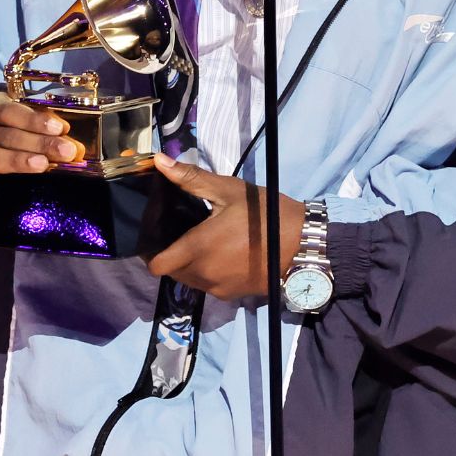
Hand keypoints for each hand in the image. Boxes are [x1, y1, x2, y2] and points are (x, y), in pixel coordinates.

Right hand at [0, 91, 82, 199]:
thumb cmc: (9, 122)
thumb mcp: (21, 113)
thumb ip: (43, 124)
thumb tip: (72, 140)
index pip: (11, 111)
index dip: (34, 120)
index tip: (60, 128)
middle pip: (7, 136)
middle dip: (39, 143)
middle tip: (66, 151)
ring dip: (16, 160)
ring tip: (42, 165)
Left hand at [145, 151, 303, 301]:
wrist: (305, 244)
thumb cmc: (264, 214)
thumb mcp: (228, 190)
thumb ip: (190, 179)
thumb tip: (159, 161)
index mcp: (198, 249)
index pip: (156, 265)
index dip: (150, 252)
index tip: (155, 236)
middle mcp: (204, 275)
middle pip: (171, 272)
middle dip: (170, 256)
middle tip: (179, 234)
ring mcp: (220, 288)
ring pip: (189, 281)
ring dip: (188, 266)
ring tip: (199, 242)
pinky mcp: (235, 294)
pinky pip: (209, 286)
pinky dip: (207, 273)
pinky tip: (219, 254)